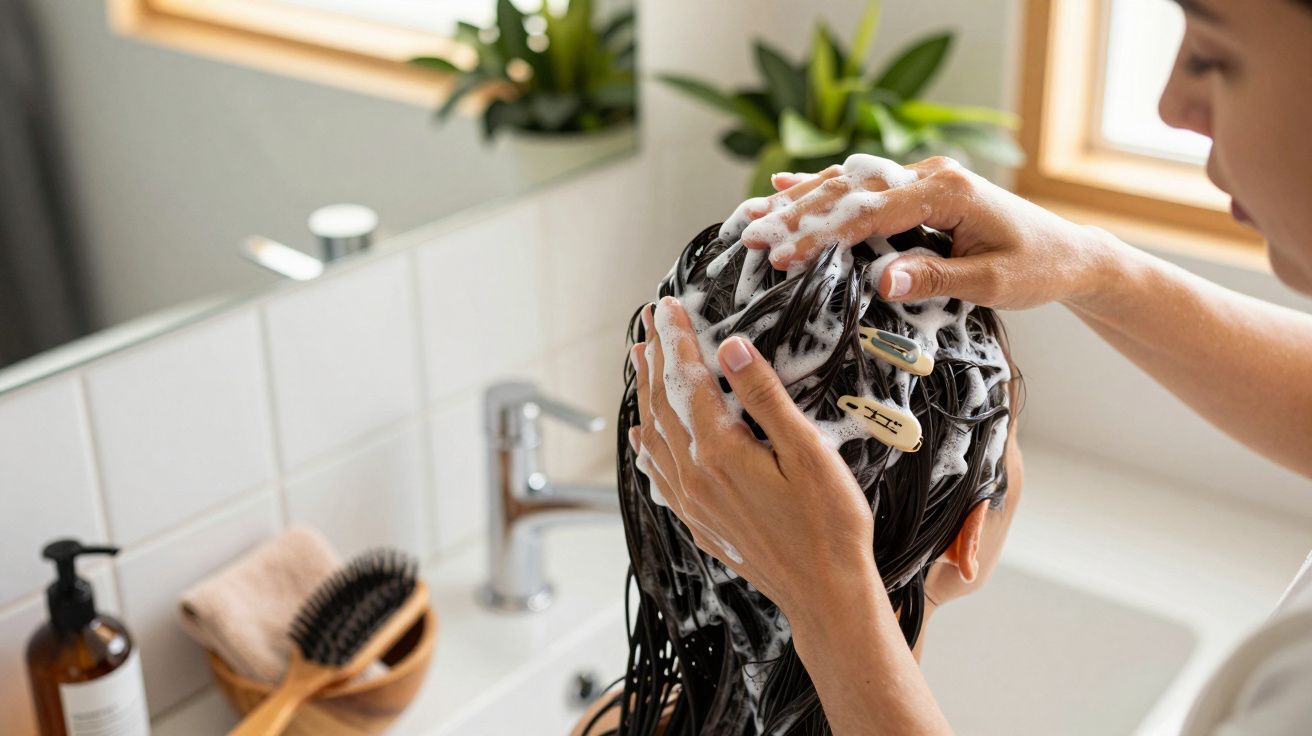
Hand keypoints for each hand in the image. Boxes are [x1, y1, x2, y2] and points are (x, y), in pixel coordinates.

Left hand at [628, 296, 878, 617]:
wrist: (826, 593)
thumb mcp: (808, 452)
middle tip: (647, 322)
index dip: (676, 339)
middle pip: (663, 404)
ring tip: (639, 362)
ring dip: (645, 395)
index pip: (687, 381)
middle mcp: (695, 477)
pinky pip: (659, 476)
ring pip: (654, 437)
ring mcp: (694, 503)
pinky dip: (647, 449)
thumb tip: (730, 349)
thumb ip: (764, 397)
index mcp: (720, 452)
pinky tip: (642, 440)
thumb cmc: (829, 525)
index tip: (666, 306)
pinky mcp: (701, 523)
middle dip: (654, 358)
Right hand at [741, 154, 1121, 309]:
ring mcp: (920, 178)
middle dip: (796, 215)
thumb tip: (883, 280)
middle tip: (750, 238)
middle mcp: (929, 175)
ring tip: (750, 219)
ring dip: (797, 201)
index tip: (783, 257)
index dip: (822, 234)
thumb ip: (938, 278)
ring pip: (847, 183)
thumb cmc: (1035, 268)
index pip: (870, 212)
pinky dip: (820, 187)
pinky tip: (783, 186)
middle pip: (848, 190)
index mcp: (948, 191)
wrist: (1067, 252)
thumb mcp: (993, 283)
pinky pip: (859, 187)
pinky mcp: (915, 190)